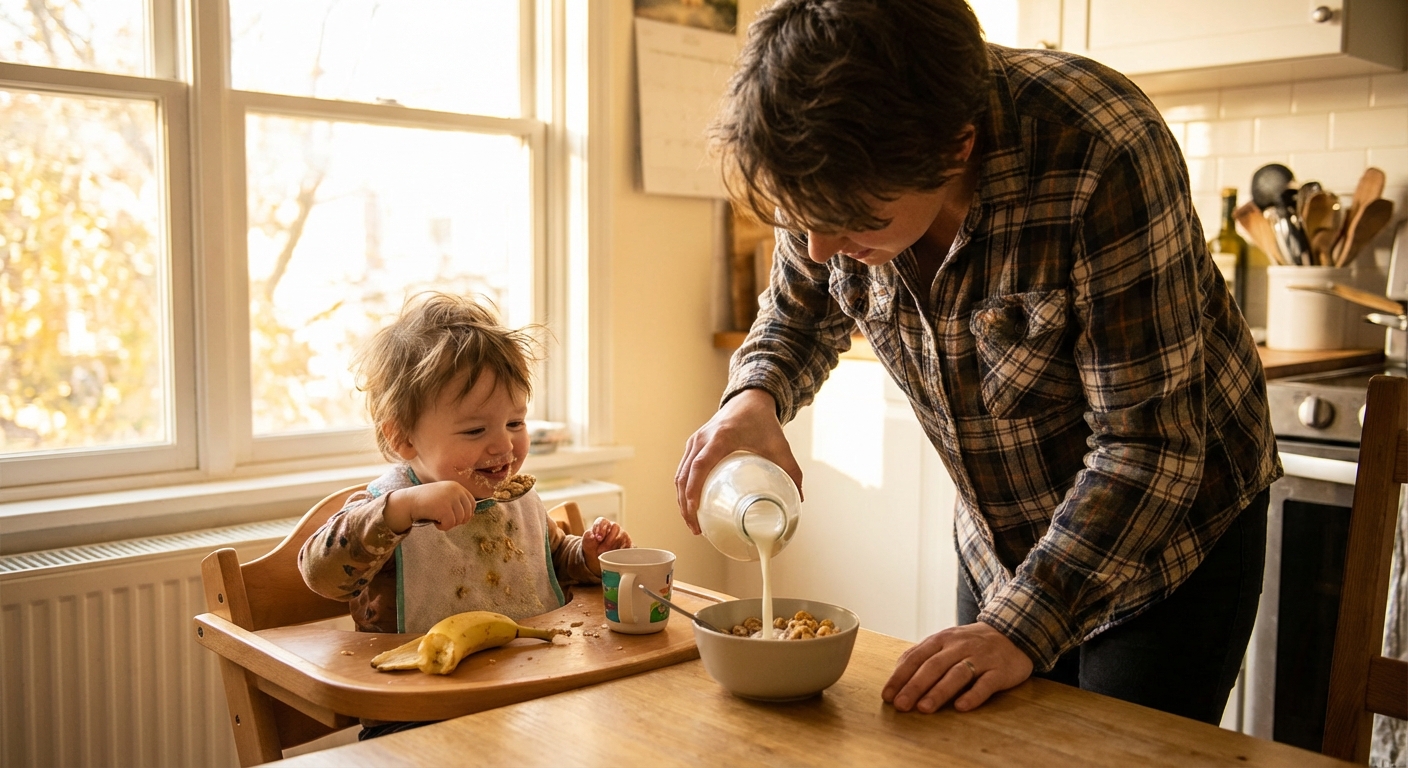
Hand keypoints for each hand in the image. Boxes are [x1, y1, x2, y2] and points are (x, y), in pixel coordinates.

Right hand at [383, 481, 476, 533]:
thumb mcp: (444, 496)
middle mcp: (456, 490)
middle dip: (458, 521)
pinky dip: (442, 527)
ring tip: (438, 519)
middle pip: (468, 513)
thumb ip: (456, 502)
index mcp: (457, 486)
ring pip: (459, 520)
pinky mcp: (444, 508)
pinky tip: (435, 522)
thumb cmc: (425, 501)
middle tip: (446, 521)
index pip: (472, 503)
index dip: (467, 514)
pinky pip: (450, 524)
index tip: (457, 518)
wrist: (408, 501)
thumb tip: (470, 516)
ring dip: (449, 524)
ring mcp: (451, 498)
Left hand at [582, 517, 631, 574]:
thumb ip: (588, 537)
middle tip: (600, 551)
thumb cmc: (593, 547)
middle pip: (614, 528)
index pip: (602, 521)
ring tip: (607, 555)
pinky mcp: (628, 544)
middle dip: (607, 541)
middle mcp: (614, 527)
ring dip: (613, 547)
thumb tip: (591, 535)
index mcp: (603, 524)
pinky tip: (617, 556)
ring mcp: (622, 535)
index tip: (598, 538)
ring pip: (622, 537)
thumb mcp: (587, 542)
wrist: (599, 557)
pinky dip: (622, 552)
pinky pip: (628, 546)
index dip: (601, 529)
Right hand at [674, 388, 803, 533]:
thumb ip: (791, 471)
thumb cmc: (763, 421)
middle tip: (696, 528)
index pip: (701, 465)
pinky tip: (691, 505)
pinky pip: (683, 469)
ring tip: (693, 523)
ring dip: (682, 500)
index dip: (694, 489)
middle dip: (686, 504)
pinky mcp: (694, 444)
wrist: (749, 399)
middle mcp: (703, 438)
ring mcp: (695, 441)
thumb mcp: (780, 446)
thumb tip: (799, 500)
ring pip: (680, 474)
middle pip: (685, 475)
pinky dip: (684, 489)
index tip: (695, 511)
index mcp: (721, 437)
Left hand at [881, 621, 1033, 712]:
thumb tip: (897, 674)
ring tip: (924, 708)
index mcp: (942, 639)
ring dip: (939, 692)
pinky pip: (986, 684)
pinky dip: (973, 695)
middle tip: (901, 705)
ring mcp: (980, 657)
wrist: (1012, 634)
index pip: (916, 657)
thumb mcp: (945, 642)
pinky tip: (961, 707)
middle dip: (915, 686)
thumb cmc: (970, 644)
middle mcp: (960, 646)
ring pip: (957, 674)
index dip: (900, 676)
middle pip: (934, 666)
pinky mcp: (1000, 671)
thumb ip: (922, 655)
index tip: (888, 695)